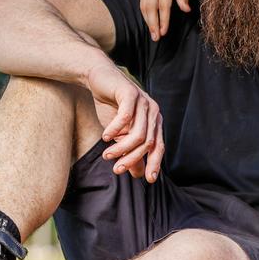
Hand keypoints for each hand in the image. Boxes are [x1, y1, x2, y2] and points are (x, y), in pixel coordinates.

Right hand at [85, 63, 164, 182]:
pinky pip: (126, 116)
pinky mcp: (130, 93)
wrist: (99, 79)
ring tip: (107, 155)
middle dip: (132, 159)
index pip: (159, 147)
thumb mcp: (121, 134)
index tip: (148, 180)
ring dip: (121, 148)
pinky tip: (105, 136)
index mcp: (154, 122)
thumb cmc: (112, 107)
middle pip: (148, 143)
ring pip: (137, 133)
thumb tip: (138, 174)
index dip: (155, 163)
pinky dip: (115, 129)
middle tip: (116, 169)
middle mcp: (153, 112)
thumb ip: (130, 151)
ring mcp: (143, 101)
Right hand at [137, 0, 189, 40]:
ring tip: (153, 34)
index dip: (164, 20)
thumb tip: (186, 10)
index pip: (164, 5)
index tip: (164, 32)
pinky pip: (141, 2)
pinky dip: (144, 14)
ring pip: (144, 7)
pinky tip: (149, 22)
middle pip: (151, 8)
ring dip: (148, 22)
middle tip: (156, 38)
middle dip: (153, 24)